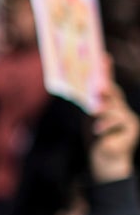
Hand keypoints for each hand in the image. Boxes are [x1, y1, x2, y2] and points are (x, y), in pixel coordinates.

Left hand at [89, 55, 139, 182]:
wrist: (107, 158)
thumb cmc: (97, 135)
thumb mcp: (91, 117)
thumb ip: (90, 103)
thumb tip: (83, 87)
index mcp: (113, 102)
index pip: (109, 83)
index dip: (107, 71)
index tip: (104, 57)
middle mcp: (123, 107)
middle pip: (114, 94)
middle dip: (106, 88)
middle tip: (97, 84)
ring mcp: (129, 118)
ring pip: (116, 109)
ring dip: (104, 110)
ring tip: (93, 112)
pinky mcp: (132, 130)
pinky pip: (118, 124)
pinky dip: (106, 126)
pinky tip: (97, 130)